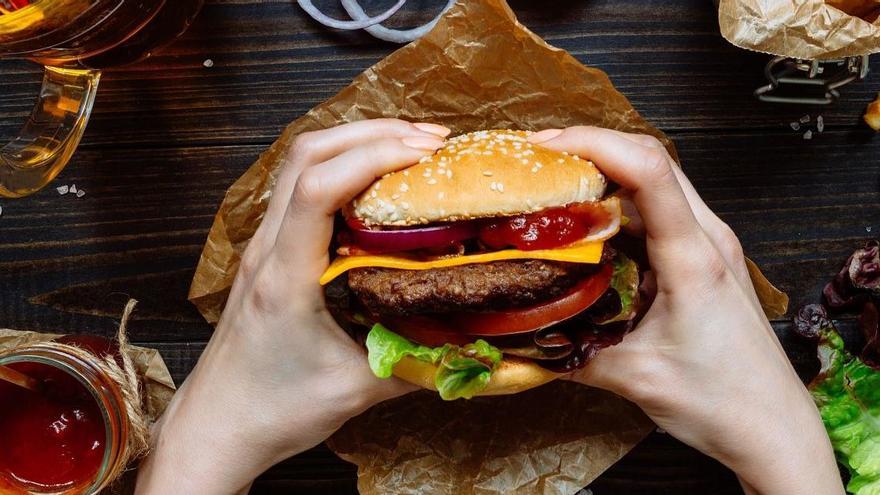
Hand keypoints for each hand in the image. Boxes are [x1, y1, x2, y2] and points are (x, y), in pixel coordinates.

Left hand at [135, 119, 450, 494]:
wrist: (219, 424)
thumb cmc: (275, 410)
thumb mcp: (356, 391)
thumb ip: (419, 364)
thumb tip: (477, 344)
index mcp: (285, 277)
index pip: (317, 189)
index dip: (372, 157)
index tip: (424, 154)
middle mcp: (268, 249)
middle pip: (308, 154)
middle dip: (373, 133)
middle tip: (432, 141)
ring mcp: (263, 246)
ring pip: (299, 162)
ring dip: (355, 141)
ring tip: (410, 145)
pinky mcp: (269, 252)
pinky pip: (300, 186)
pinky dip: (341, 166)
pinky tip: (376, 180)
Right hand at [528, 127, 843, 494]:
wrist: (772, 426)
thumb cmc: (723, 401)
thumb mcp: (633, 376)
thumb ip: (570, 351)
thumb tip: (519, 335)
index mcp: (694, 258)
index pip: (649, 170)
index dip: (594, 143)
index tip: (545, 146)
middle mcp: (706, 238)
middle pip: (650, 161)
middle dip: (590, 148)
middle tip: (537, 159)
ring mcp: (707, 245)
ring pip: (654, 184)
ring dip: (604, 176)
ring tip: (554, 184)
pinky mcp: (701, 259)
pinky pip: (656, 215)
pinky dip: (617, 208)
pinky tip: (585, 226)